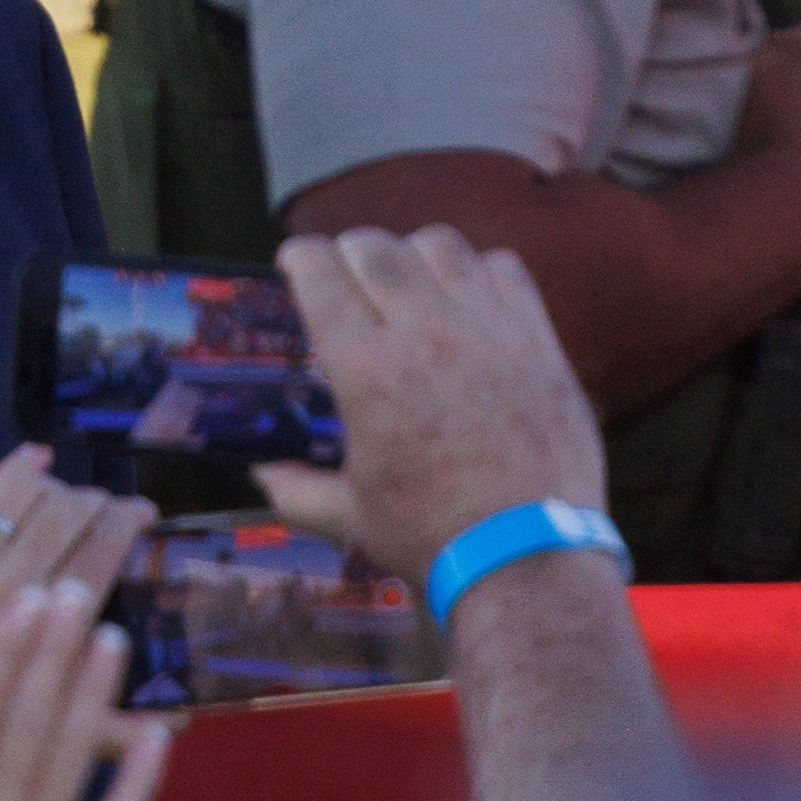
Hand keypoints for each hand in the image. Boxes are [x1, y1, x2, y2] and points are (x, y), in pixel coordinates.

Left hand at [0, 445, 153, 793]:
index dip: (127, 520)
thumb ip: (116, 725)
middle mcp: (6, 590)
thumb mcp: (56, 745)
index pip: (100, 549)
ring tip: (74, 493)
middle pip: (65, 515)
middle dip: (96, 502)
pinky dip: (9, 476)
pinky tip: (32, 461)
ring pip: (19, 500)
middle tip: (113, 507)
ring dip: (55, 487)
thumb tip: (182, 721)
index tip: (144, 513)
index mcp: (46, 628)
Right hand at [275, 226, 601, 582]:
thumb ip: (297, 491)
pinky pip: (504, 269)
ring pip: (439, 246)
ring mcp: (486, 329)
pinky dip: (478, 270)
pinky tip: (469, 298)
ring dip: (411, 253)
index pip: (321, 272)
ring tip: (408, 278)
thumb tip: (264, 475)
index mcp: (366, 370)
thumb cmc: (431, 535)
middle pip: (375, 248)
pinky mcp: (537, 339)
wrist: (527, 554)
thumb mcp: (349, 516)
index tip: (296, 263)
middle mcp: (423, 333)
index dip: (300, 257)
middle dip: (348, 251)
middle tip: (346, 272)